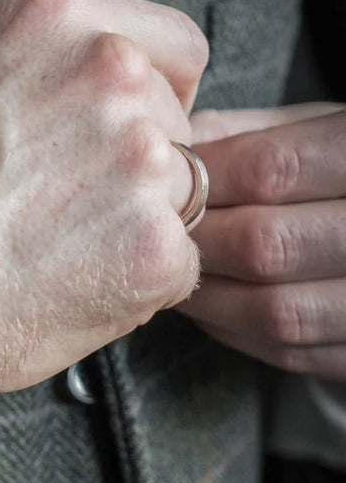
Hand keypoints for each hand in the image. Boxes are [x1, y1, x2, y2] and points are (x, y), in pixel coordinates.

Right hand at [0, 0, 207, 482]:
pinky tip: (54, 292)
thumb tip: (110, 93)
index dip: (149, 103)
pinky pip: (178, 270)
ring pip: (182, 203)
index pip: (177, 49)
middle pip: (181, 128)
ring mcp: (138, 159)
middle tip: (49, 216)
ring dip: (131, 233)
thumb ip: (47, 71)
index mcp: (59, 15)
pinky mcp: (152, 248)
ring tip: (40, 256)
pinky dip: (130, 292)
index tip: (102, 143)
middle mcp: (110, 70)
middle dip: (134, 173)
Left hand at [175, 103, 345, 378]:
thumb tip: (173, 150)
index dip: (203, 178)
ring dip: (207, 297)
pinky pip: (293, 353)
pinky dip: (237, 333)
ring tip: (171, 273)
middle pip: (267, 247)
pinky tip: (213, 307)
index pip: (273, 171)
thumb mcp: (328, 129)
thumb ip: (253, 135)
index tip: (164, 179)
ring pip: (277, 312)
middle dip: (197, 242)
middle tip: (154, 233)